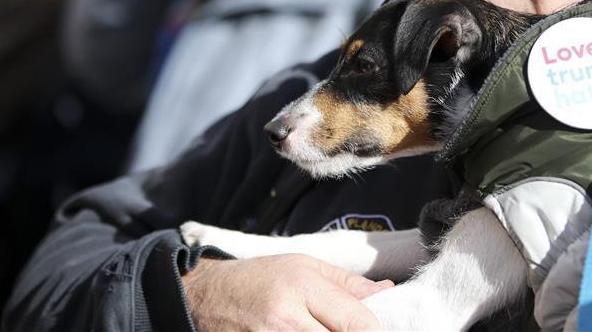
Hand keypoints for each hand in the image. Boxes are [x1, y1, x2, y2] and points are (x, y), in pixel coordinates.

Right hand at [182, 254, 393, 330]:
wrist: (205, 296)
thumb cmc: (260, 278)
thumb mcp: (305, 266)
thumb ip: (348, 284)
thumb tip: (387, 293)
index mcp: (303, 288)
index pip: (358, 323)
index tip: (383, 331)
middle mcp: (286, 320)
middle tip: (352, 330)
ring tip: (324, 330)